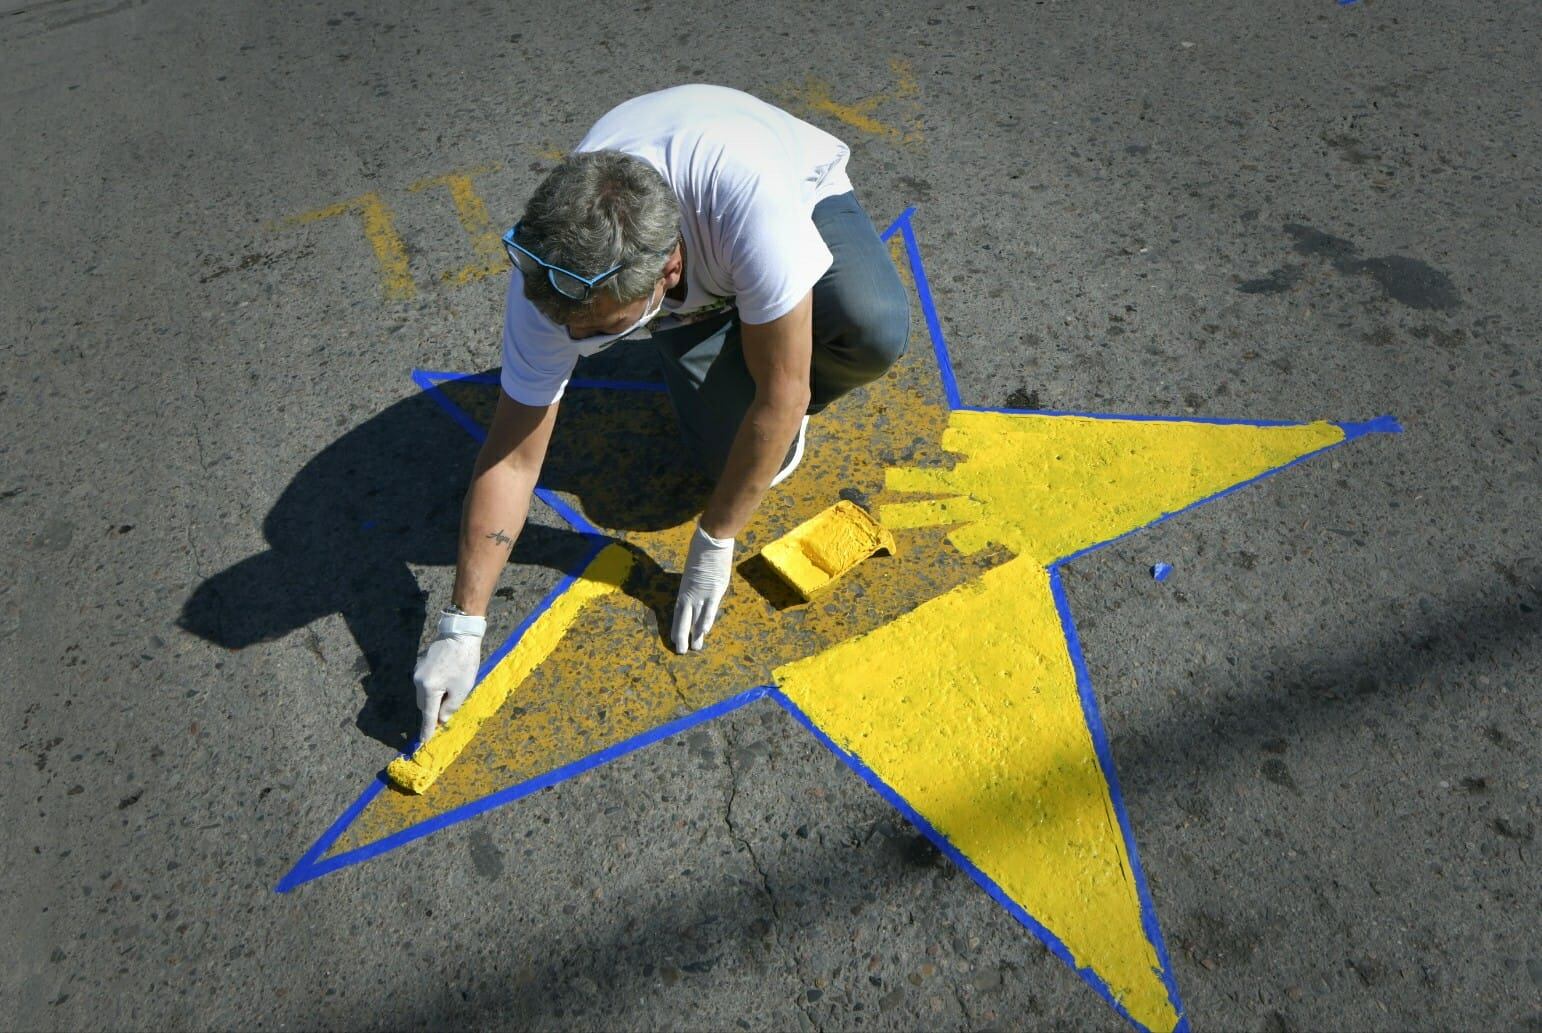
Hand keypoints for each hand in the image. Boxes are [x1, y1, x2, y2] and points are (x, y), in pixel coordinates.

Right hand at [413, 611, 485, 743]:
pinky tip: (448, 680)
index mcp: (428, 688)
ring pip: (424, 694)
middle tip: (446, 715)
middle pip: (423, 705)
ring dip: (435, 699)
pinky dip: (434, 688)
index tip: (422, 742)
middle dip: (433, 712)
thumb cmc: (464, 661)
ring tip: (452, 692)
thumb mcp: (462, 688)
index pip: (427, 714)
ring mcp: (418, 671)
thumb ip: (451, 706)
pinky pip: (426, 683)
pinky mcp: (421, 664)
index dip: (427, 729)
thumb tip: (441, 719)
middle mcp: (418, 680)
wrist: (460, 633)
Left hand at [672, 524, 733, 652]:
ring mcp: (702, 593)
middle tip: (682, 651)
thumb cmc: (701, 551)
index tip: (675, 639)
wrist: (711, 541)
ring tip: (696, 647)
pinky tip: (704, 632)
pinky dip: (706, 621)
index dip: (677, 627)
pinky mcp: (715, 590)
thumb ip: (694, 584)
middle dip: (682, 636)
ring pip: (696, 618)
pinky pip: (709, 610)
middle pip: (683, 619)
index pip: (678, 612)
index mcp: (683, 589)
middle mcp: (690, 594)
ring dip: (696, 634)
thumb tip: (698, 592)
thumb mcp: (693, 570)